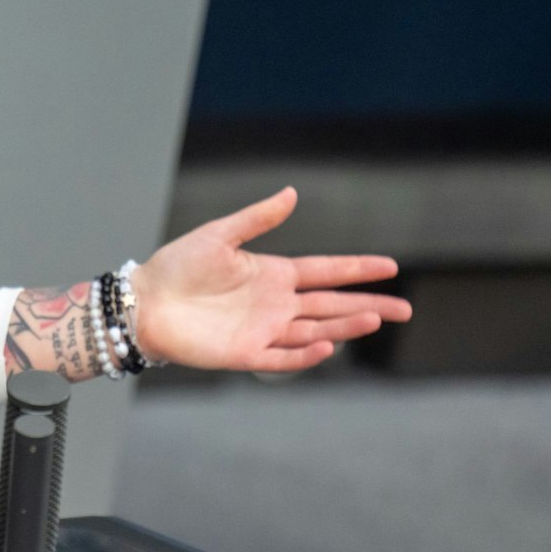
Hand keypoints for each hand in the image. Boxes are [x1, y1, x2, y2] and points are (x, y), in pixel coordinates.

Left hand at [130, 187, 410, 372]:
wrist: (144, 302)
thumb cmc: (178, 266)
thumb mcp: (219, 235)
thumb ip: (257, 218)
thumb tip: (292, 194)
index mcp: (273, 274)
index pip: (326, 271)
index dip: (358, 270)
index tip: (390, 267)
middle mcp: (275, 304)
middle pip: (332, 305)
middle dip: (368, 306)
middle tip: (405, 309)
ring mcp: (263, 329)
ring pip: (315, 330)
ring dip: (344, 326)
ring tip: (375, 320)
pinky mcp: (246, 353)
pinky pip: (282, 357)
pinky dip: (305, 355)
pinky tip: (327, 346)